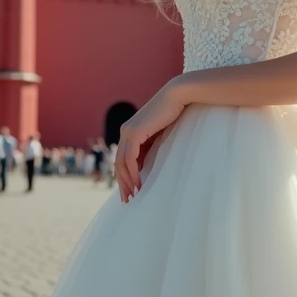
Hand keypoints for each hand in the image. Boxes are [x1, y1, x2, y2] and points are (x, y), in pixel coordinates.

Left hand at [114, 79, 187, 204]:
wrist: (178, 96)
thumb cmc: (175, 113)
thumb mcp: (161, 134)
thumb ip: (153, 146)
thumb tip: (149, 165)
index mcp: (131, 132)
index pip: (124, 159)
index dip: (126, 177)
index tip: (131, 192)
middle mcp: (126, 132)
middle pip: (119, 163)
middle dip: (123, 183)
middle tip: (128, 200)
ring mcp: (128, 131)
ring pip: (122, 163)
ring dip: (127, 181)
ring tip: (133, 196)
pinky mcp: (134, 132)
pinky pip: (130, 158)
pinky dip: (133, 173)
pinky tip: (138, 184)